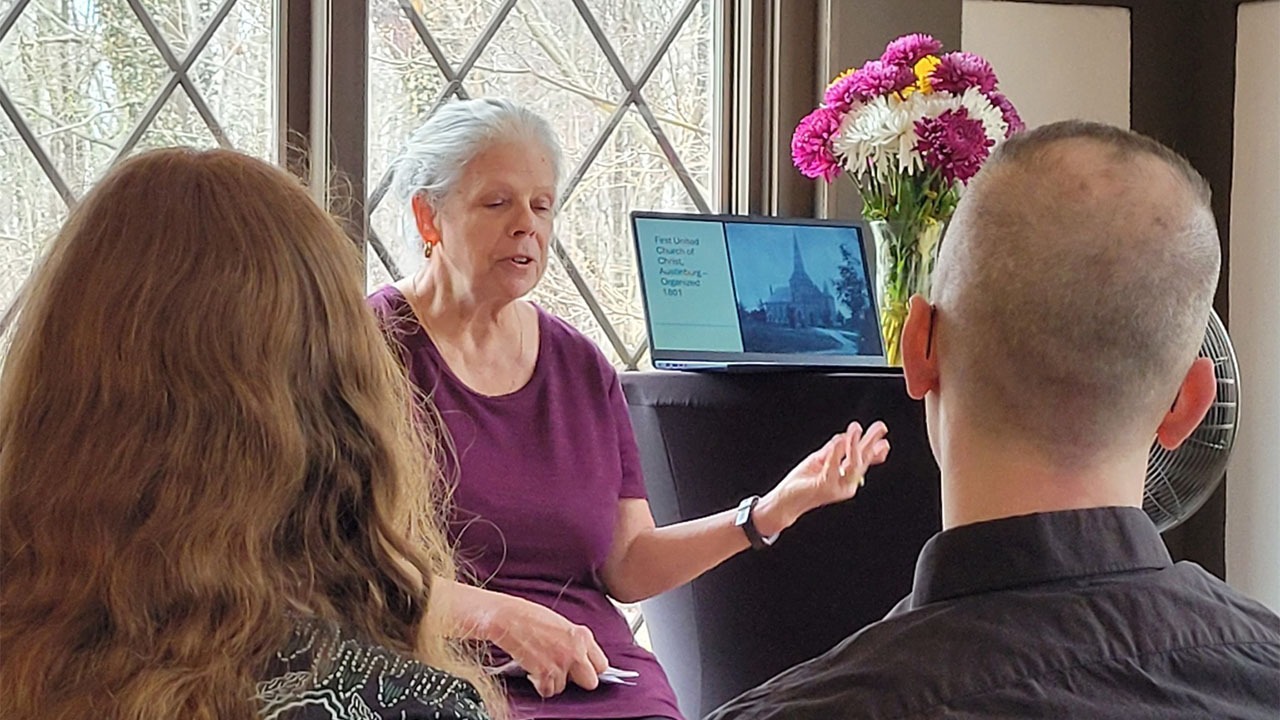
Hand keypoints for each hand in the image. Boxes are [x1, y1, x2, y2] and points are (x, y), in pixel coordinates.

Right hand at [488, 595, 608, 697]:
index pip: (602, 664)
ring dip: (553, 681)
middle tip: (564, 672)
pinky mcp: (544, 674)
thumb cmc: (530, 616)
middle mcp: (576, 651)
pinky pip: (548, 691)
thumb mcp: (562, 625)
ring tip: (542, 665)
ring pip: (564, 688)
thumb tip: (580, 658)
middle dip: (577, 680)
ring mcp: (561, 664)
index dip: (591, 668)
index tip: (582, 668)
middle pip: (591, 682)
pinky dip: (540, 685)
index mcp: (582, 636)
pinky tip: (533, 670)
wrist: (508, 618)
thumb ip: (575, 642)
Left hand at [755, 420, 890, 535]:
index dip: (875, 451)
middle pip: (863, 460)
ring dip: (854, 444)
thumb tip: (845, 436)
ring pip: (851, 463)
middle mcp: (846, 483)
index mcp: (845, 476)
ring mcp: (837, 486)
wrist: (786, 500)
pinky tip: (841, 439)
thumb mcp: (820, 461)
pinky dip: (837, 452)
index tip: (884, 439)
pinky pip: (833, 466)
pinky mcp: (825, 486)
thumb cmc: (802, 482)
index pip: (864, 461)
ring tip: (856, 428)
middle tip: (881, 427)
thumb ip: (833, 450)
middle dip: (871, 442)